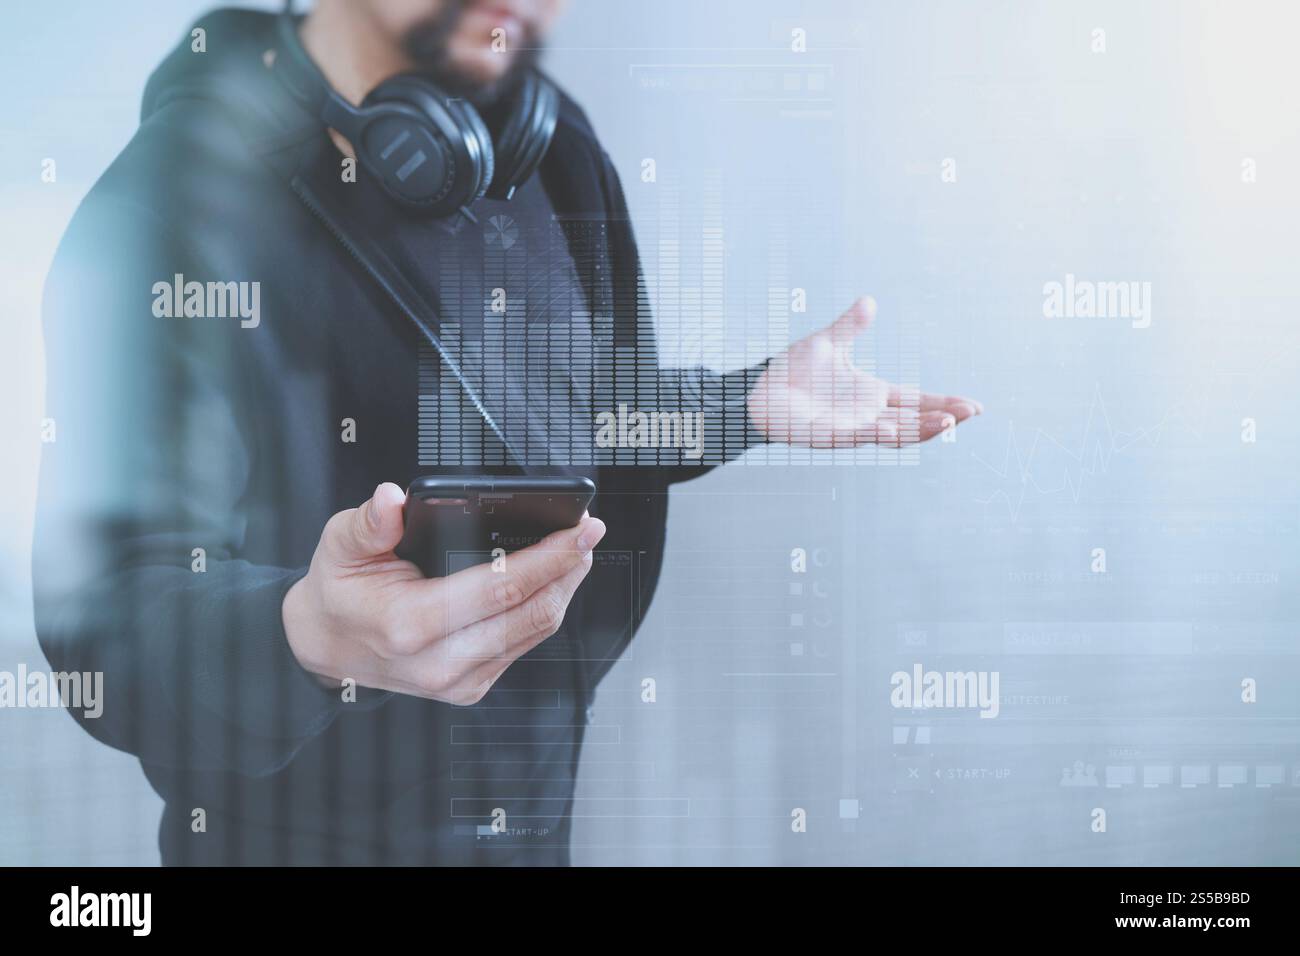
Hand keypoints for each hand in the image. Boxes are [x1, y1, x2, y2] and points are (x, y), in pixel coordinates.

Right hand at [282, 482, 605, 703]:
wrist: (327, 648)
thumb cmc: (339, 592)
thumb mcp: (339, 546)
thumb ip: (369, 524)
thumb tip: (391, 498)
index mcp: (410, 626)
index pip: (501, 589)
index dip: (549, 557)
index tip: (580, 529)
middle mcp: (442, 662)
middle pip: (532, 613)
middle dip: (568, 568)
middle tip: (588, 532)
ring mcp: (461, 681)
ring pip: (536, 631)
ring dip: (563, 588)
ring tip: (577, 550)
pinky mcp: (473, 686)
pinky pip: (524, 644)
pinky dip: (544, 608)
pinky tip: (552, 579)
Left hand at [747, 296, 981, 446]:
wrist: (759, 391)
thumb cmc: (792, 371)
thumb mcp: (827, 343)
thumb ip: (850, 325)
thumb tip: (869, 301)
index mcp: (872, 393)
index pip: (917, 400)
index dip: (943, 403)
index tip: (973, 405)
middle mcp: (868, 413)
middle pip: (915, 420)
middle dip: (945, 418)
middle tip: (973, 413)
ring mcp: (853, 427)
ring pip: (897, 432)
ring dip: (924, 429)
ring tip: (951, 422)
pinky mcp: (834, 435)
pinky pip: (864, 436)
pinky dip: (886, 433)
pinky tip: (902, 430)